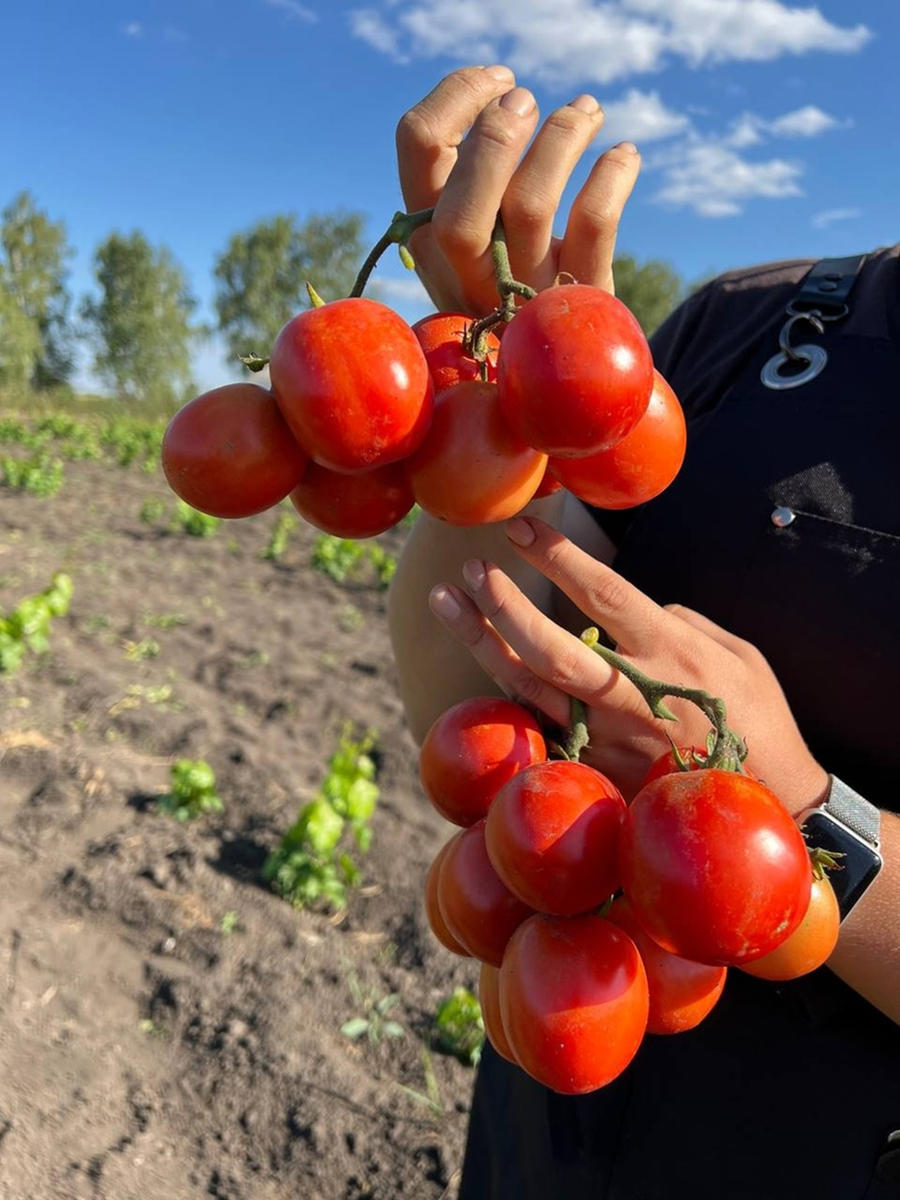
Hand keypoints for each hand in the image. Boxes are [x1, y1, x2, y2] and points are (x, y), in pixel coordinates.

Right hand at [395, 65, 640, 316]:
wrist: (559, 364)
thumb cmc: (515, 279)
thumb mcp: (476, 237)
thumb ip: (471, 181)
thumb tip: (501, 94)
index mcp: (428, 241)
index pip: (418, 152)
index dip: (458, 97)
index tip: (501, 81)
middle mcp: (464, 276)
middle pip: (458, 210)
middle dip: (497, 136)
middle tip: (531, 101)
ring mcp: (519, 298)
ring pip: (529, 208)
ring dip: (562, 139)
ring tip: (588, 111)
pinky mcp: (575, 303)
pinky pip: (592, 230)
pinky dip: (612, 180)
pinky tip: (624, 155)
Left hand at [427, 515, 828, 812]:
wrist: (769, 808)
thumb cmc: (758, 722)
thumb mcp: (739, 656)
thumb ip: (684, 623)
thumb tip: (643, 608)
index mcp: (673, 653)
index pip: (604, 593)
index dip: (557, 557)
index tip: (520, 528)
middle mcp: (633, 695)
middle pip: (550, 645)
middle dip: (504, 603)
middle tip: (472, 567)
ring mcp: (608, 739)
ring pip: (529, 686)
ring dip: (482, 640)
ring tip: (447, 600)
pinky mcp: (595, 770)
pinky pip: (537, 727)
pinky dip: (501, 696)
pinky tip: (473, 666)